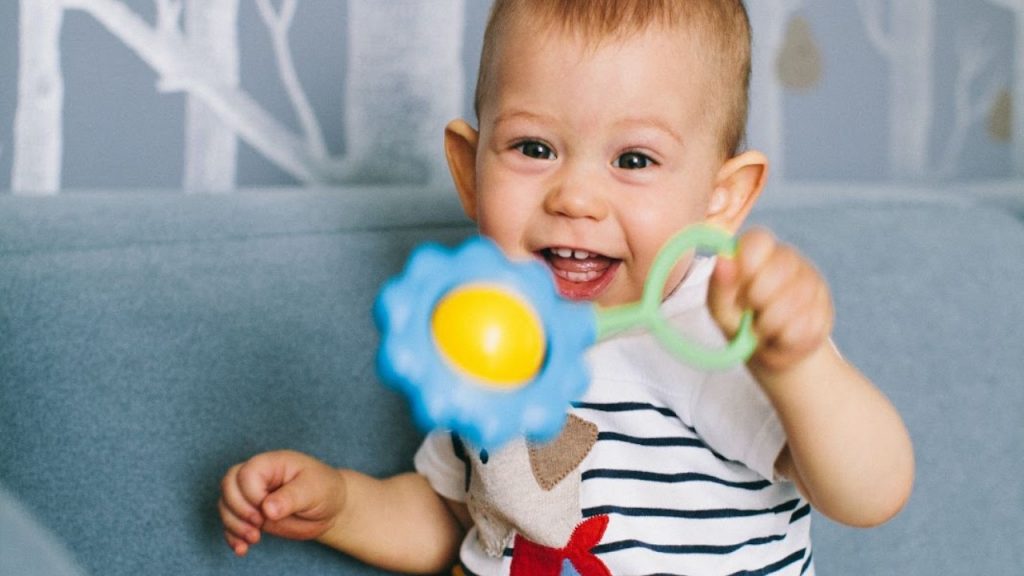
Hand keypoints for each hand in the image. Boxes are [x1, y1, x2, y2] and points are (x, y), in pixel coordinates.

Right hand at [219, 450, 345, 556]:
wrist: (329, 507)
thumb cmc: (324, 489)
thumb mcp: (313, 490)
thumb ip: (291, 497)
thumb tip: (267, 508)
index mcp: (271, 463)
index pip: (246, 474)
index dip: (252, 495)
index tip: (268, 511)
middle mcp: (257, 477)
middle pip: (228, 485)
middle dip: (238, 509)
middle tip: (258, 526)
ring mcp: (251, 496)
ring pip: (225, 505)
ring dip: (233, 525)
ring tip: (254, 539)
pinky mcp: (251, 515)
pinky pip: (231, 523)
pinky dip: (232, 537)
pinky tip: (242, 549)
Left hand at [708, 227, 833, 376]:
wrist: (769, 352)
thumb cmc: (739, 322)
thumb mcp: (721, 307)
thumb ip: (721, 285)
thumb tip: (723, 260)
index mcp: (757, 252)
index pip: (759, 238)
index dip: (749, 259)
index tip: (741, 282)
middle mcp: (787, 259)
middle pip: (782, 264)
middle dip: (760, 296)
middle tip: (750, 310)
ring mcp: (810, 280)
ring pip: (797, 296)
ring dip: (772, 321)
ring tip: (763, 327)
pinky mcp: (824, 307)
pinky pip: (809, 322)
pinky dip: (788, 336)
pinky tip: (781, 335)